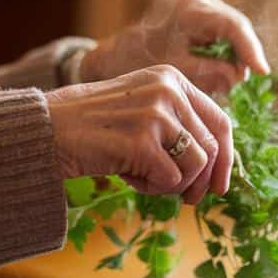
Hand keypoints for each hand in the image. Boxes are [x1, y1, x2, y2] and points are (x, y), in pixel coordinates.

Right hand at [47, 65, 231, 203]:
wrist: (50, 128)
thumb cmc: (96, 126)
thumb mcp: (143, 109)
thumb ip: (179, 124)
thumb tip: (216, 167)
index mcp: (173, 79)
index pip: (221, 122)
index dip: (227, 159)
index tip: (221, 186)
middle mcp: (169, 90)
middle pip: (211, 149)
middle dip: (200, 182)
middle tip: (185, 199)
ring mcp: (156, 114)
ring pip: (195, 167)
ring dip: (172, 184)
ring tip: (143, 177)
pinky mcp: (142, 142)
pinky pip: (170, 180)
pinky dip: (151, 188)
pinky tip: (128, 176)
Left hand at [81, 0, 269, 93]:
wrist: (117, 53)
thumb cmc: (141, 62)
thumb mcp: (179, 71)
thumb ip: (212, 73)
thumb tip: (240, 74)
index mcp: (188, 9)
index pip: (232, 26)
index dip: (251, 50)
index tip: (262, 72)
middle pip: (236, 26)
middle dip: (243, 55)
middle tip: (241, 81)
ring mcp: (199, 2)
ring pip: (232, 30)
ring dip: (234, 55)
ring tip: (225, 79)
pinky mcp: (200, 11)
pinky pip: (223, 32)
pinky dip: (225, 52)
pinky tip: (219, 70)